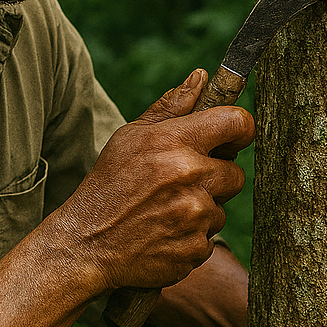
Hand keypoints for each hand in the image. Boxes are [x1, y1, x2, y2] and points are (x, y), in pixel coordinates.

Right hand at [46, 70, 254, 294]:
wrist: (87, 244)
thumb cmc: (109, 184)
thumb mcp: (131, 137)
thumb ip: (171, 106)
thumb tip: (201, 77)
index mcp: (175, 142)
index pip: (237, 122)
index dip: (240, 130)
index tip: (233, 139)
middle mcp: (190, 177)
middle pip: (236, 174)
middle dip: (216, 178)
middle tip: (183, 183)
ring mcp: (194, 216)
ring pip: (221, 209)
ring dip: (201, 210)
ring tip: (166, 210)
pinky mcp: (195, 249)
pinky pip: (209, 238)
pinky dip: (191, 237)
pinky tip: (164, 233)